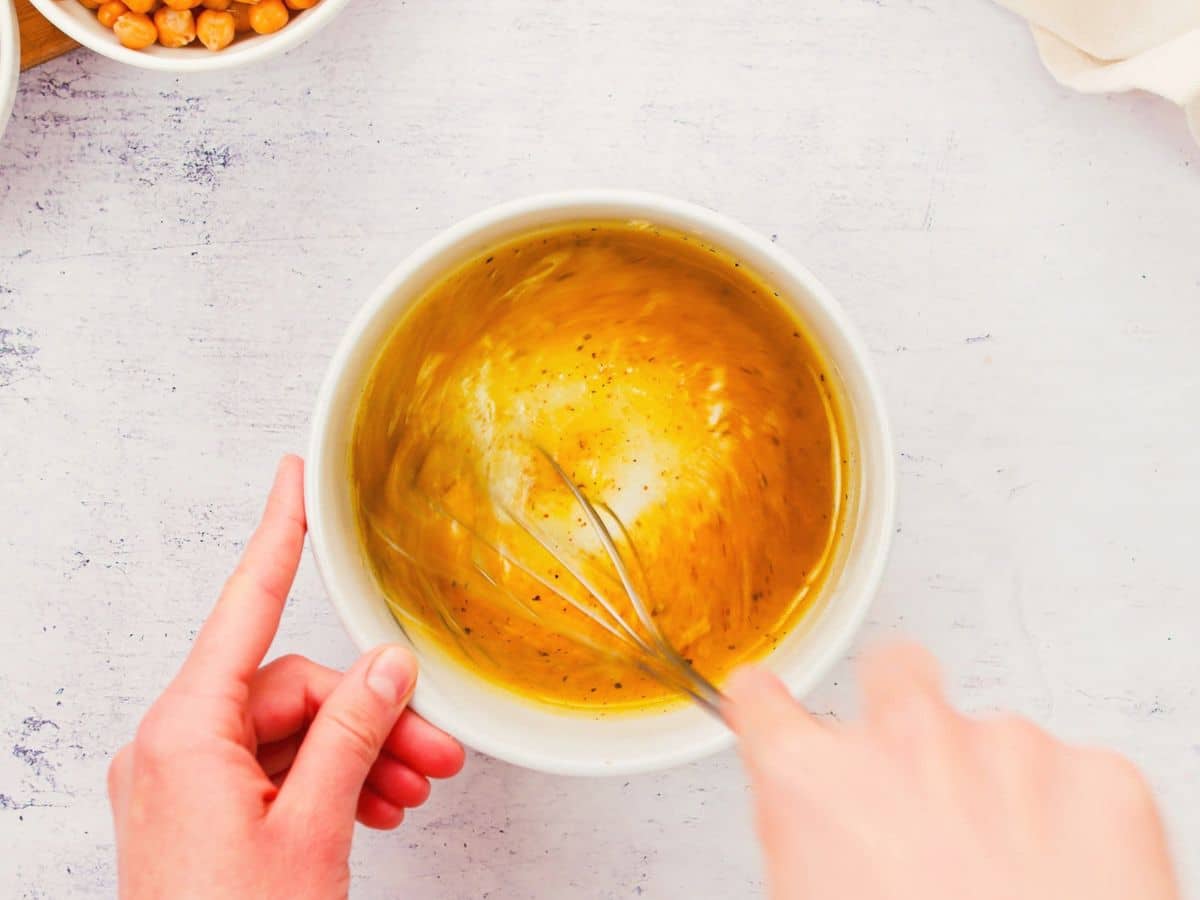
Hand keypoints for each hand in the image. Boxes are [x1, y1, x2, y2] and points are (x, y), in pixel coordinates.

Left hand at [107, 456, 464, 899]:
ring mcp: (185, 785)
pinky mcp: (202, 818)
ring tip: (415, 790)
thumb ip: (352, 735)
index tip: (292, 479)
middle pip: (291, 692)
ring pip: (292, 736)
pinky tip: (375, 808)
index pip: (244, 609)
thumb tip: (388, 666)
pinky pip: (275, 773)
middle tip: (434, 751)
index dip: (276, 536)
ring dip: (360, 757)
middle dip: (371, 717)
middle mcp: (173, 748)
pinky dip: (329, 784)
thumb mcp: (310, 830)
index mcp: (182, 735)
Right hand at [725, 643, 1178, 899]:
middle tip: (920, 775)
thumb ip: (807, 830)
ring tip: (1005, 867)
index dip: (770, 706)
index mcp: (815, 779)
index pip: (762, 699)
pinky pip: (1077, 774)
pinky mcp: (1100, 777)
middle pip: (893, 669)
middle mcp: (906, 738)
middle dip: (900, 702)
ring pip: (992, 735)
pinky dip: (1071, 817)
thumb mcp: (810, 896)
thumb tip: (819, 819)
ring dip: (993, 783)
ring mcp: (1010, 747)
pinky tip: (1060, 872)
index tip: (776, 705)